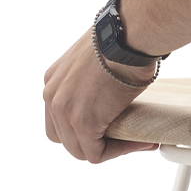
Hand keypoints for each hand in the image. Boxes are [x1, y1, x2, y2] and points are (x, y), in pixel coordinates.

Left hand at [43, 30, 154, 163]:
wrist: (128, 37)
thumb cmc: (121, 41)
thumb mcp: (95, 60)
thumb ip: (91, 81)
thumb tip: (111, 95)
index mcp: (53, 81)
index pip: (58, 119)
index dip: (83, 129)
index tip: (111, 126)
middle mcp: (52, 96)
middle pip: (64, 138)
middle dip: (92, 142)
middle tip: (120, 138)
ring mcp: (64, 110)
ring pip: (79, 150)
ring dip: (107, 149)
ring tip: (133, 141)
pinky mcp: (82, 122)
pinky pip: (96, 153)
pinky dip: (117, 152)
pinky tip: (138, 142)